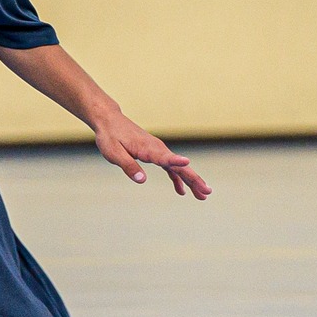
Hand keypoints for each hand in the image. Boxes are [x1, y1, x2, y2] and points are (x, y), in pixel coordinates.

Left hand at [93, 112, 210, 199]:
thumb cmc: (110, 136)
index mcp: (147, 148)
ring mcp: (158, 151)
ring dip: (191, 181)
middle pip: (179, 166)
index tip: (188, 163)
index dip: (176, 161)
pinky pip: (170, 167)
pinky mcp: (155, 153)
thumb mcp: (114, 153)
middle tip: (207, 192)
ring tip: (202, 195)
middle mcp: (157, 149)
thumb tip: (141, 180)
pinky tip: (181, 191)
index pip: (164, 157)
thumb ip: (128, 166)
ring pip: (178, 168)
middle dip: (194, 179)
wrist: (110, 120)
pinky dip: (177, 179)